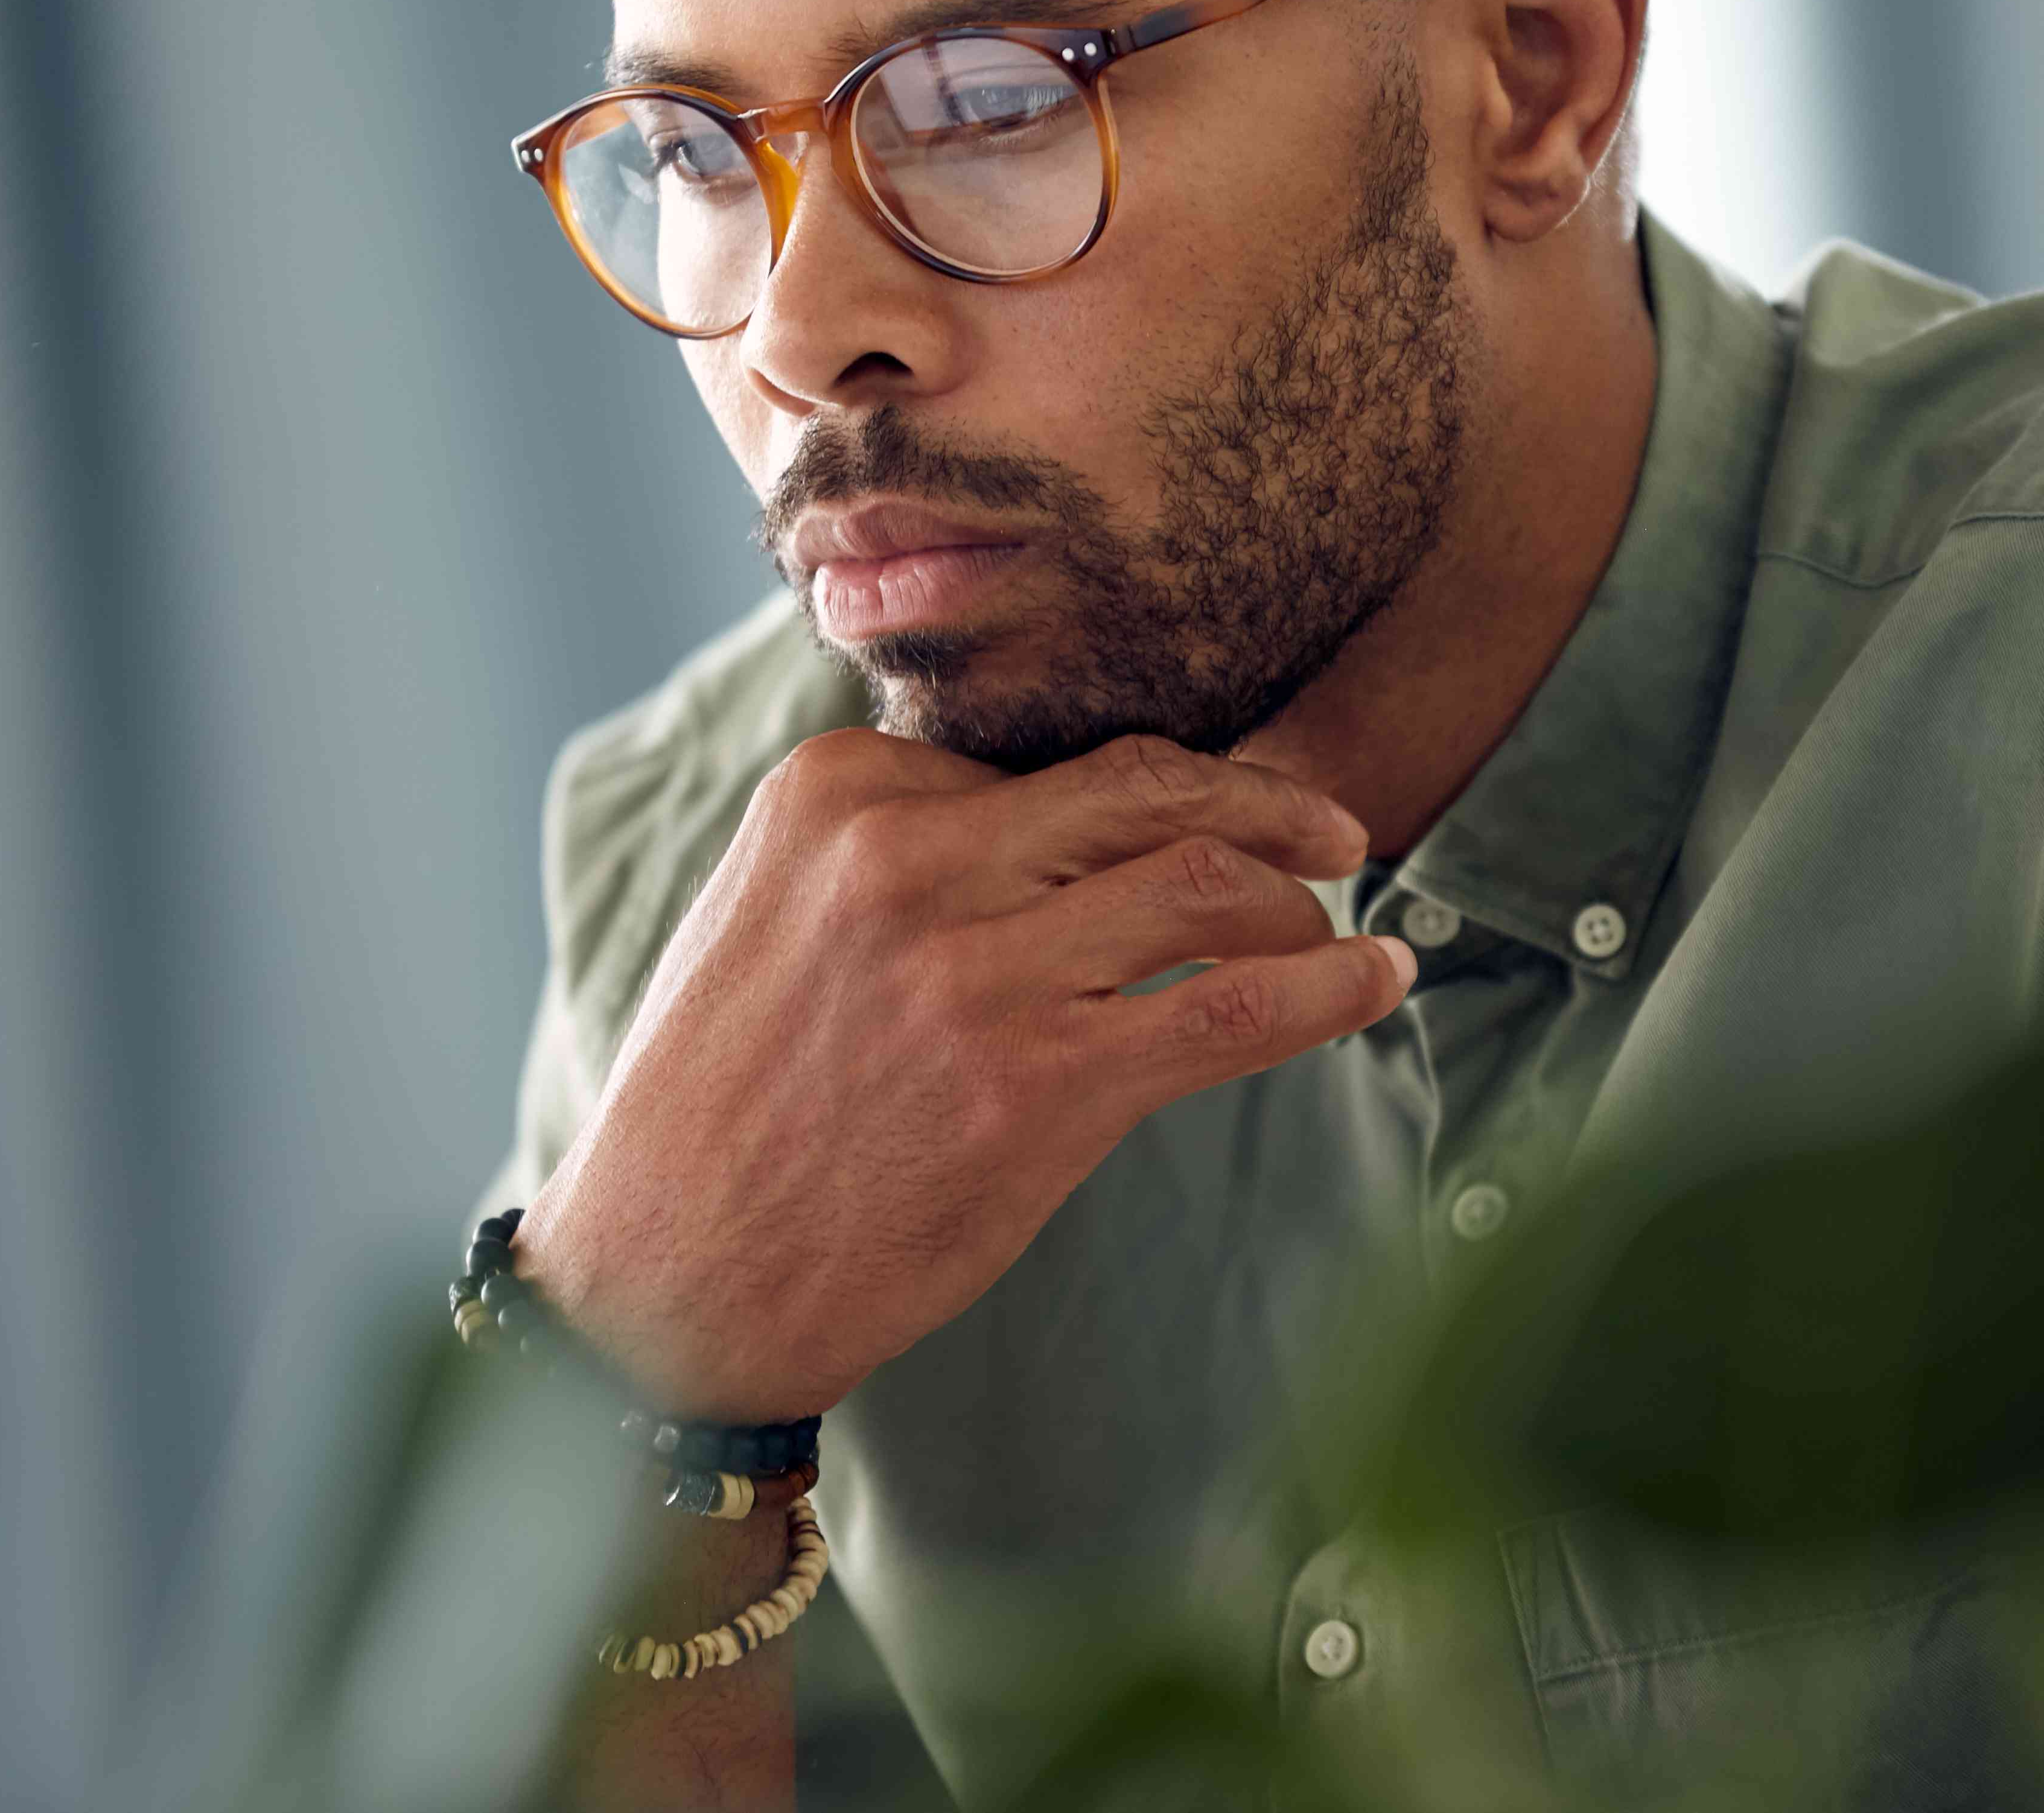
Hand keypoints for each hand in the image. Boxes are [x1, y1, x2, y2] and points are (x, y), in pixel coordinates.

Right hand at [522, 728, 1412, 1420]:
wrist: (666, 1281)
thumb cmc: (722, 1107)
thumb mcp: (769, 911)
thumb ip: (893, 846)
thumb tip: (1055, 820)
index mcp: (837, 792)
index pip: (1048, 761)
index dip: (1147, 799)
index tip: (1202, 829)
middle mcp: (908, 858)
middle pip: (1147, 789)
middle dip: (1265, 802)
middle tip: (1333, 830)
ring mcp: (976, 972)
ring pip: (1206, 882)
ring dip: (1300, 899)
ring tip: (1338, 924)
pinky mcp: (1038, 1088)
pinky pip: (1232, 1007)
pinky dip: (1330, 986)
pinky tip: (1377, 980)